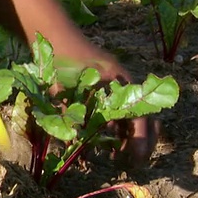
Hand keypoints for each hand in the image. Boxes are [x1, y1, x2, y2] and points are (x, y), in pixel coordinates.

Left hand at [64, 42, 159, 167]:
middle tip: (130, 164)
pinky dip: (118, 127)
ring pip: (133, 115)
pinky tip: (105, 142)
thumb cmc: (58, 59)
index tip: (133, 159)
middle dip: (140, 142)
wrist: (53, 34)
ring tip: (116, 156)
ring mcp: (117, 84)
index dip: (138, 141)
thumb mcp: (60, 89)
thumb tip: (78, 142)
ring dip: (128, 137)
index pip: (139, 117)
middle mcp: (123, 84)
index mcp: (118, 84)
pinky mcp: (108, 86)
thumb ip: (70, 115)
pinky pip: (120, 109)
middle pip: (144, 117)